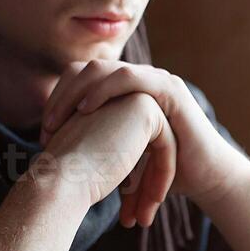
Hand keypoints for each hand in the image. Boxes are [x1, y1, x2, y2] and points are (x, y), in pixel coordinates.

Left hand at [40, 60, 249, 210]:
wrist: (205, 180)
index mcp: (126, 93)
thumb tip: (54, 162)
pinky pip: (130, 79)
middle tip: (46, 128)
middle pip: (89, 71)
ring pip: (106, 70)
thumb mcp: (121, 160)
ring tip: (60, 120)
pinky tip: (86, 110)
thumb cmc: (163, 174)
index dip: (59, 102)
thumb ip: (96, 151)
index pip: (81, 81)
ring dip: (78, 92)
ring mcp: (156, 82)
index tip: (44, 134)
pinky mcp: (169, 90)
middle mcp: (140, 81)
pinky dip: (105, 90)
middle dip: (62, 97)